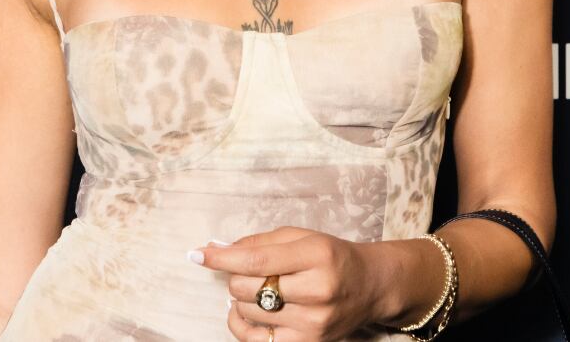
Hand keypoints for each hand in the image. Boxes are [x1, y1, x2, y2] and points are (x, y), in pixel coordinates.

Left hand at [190, 226, 386, 340]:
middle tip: (245, 270)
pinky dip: (242, 324)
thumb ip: (260, 241)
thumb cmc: (332, 257)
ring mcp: (313, 322)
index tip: (198, 254)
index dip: (222, 258)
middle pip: (248, 287)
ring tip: (256, 289)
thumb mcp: (302, 237)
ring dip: (241, 298)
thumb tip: (218, 249)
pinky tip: (245, 311)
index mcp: (316, 255)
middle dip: (235, 276)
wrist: (371, 287)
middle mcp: (317, 290)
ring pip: (248, 312)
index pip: (256, 259)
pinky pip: (257, 340)